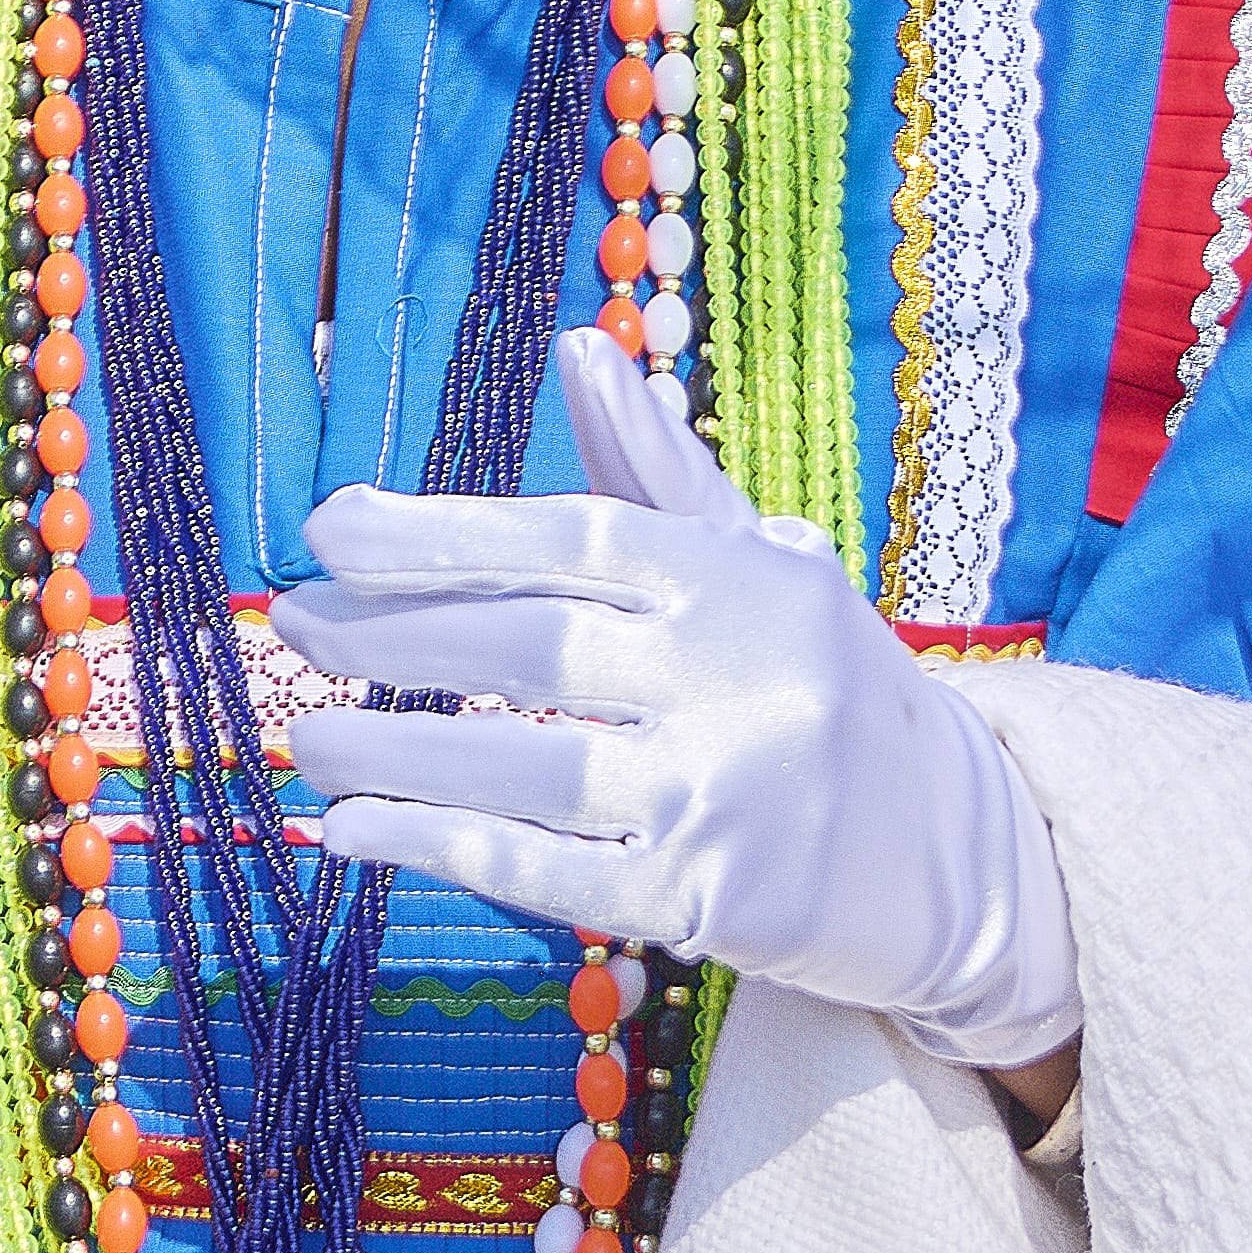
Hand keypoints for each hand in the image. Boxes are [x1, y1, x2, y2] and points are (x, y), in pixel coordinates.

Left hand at [271, 325, 1080, 1065]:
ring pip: (525, 770)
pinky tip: (356, 836)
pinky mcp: (710, 903)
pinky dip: (438, 851)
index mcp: (744, 579)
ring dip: (393, 756)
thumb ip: (658, 471)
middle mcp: (741, 678)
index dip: (441, 533)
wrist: (961, 848)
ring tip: (303, 741)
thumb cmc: (826, 685)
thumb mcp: (766, 563)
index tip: (328, 529)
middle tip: (290, 627)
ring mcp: (726, 797)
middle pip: (531, 648)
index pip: (572, 537)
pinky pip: (546, 876)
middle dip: (390, 637)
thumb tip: (579, 349)